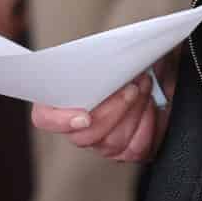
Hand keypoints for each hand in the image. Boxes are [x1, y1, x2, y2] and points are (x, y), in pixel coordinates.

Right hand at [32, 57, 174, 164]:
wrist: (155, 74)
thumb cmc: (126, 61)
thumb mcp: (112, 50)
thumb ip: (99, 57)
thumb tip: (106, 59)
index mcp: (61, 99)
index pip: (45, 118)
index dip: (60, 120)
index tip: (85, 116)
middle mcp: (78, 127)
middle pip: (83, 136)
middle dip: (112, 111)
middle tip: (131, 88)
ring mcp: (101, 143)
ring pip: (111, 142)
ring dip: (133, 112)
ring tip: (144, 87)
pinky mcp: (126, 150)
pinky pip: (135, 148)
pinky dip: (147, 124)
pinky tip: (151, 105)